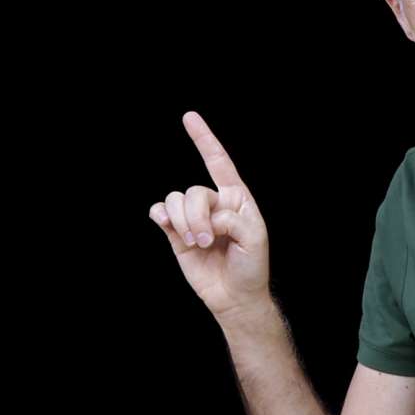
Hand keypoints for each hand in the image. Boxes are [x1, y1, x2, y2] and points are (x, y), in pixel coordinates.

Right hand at [148, 111, 272, 321]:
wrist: (235, 296)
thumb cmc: (251, 266)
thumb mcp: (255, 239)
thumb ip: (233, 219)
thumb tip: (206, 216)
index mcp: (236, 198)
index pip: (219, 162)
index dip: (204, 140)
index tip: (189, 117)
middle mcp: (213, 203)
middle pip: (193, 190)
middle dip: (197, 216)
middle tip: (206, 241)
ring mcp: (192, 218)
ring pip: (175, 200)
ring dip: (182, 222)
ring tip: (195, 243)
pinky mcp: (175, 233)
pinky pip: (159, 212)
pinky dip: (160, 215)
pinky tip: (165, 225)